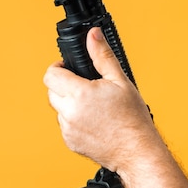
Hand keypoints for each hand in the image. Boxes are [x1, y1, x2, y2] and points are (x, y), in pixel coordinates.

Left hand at [44, 27, 155, 171]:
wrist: (137, 151)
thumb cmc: (133, 119)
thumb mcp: (121, 82)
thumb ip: (102, 56)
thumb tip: (93, 35)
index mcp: (80, 94)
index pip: (51, 74)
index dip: (59, 67)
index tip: (69, 68)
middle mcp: (69, 112)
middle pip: (51, 91)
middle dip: (64, 85)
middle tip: (85, 87)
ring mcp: (68, 129)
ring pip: (58, 109)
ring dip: (69, 104)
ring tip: (94, 107)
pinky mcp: (70, 142)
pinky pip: (65, 126)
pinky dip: (75, 121)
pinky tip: (94, 122)